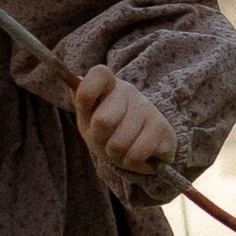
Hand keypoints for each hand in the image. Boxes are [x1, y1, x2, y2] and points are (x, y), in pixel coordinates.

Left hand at [76, 62, 180, 196]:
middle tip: (105, 137)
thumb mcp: (89, 117)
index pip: (100, 74)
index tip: (84, 107)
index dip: (87, 92)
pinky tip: (136, 153)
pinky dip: (131, 162)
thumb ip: (80, 100)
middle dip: (99, 138)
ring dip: (116, 154)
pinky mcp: (162, 128)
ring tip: (122, 148)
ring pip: (119, 143)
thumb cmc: (109, 131)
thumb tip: (73, 82)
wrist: (142, 149)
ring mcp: (148, 108)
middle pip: (103, 121)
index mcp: (109, 85)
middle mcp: (130, 92)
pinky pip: (136, 154)